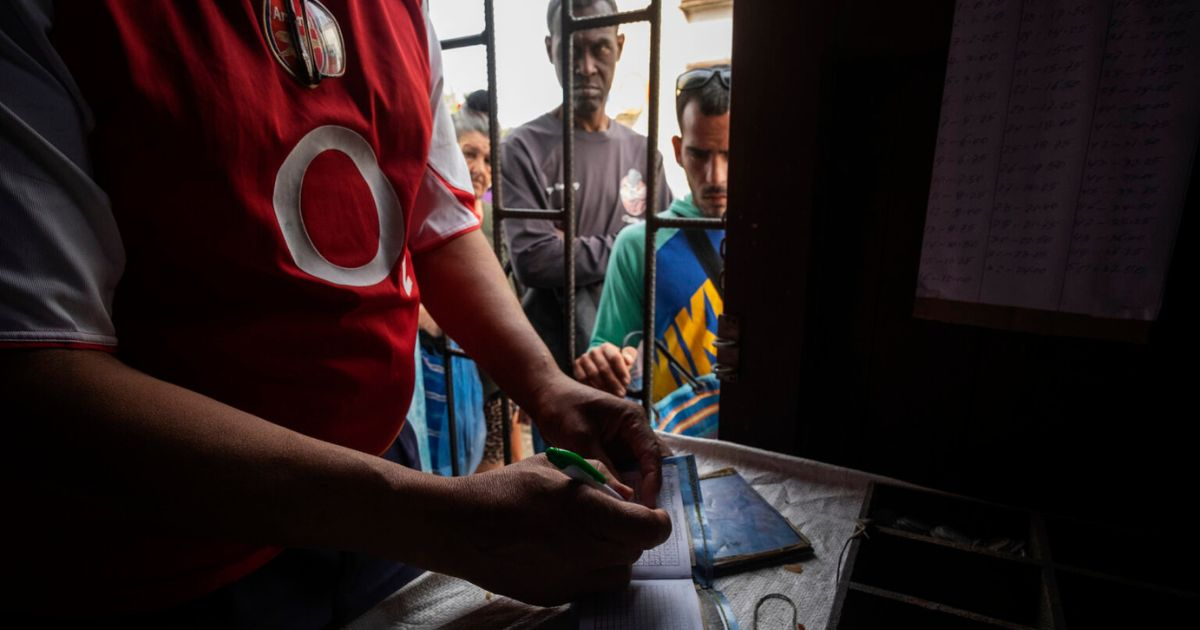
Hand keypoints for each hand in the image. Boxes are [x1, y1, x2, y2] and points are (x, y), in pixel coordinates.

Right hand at [431, 455, 670, 604]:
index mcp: (588, 512)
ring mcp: (571, 579)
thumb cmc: (509, 488)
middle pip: (636, 551)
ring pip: (618, 574)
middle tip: (614, 518)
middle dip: (632, 534)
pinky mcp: (556, 595)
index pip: (649, 529)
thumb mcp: (556, 465)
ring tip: (590, 535)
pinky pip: (591, 586)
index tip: (652, 513)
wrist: (463, 526)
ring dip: (615, 555)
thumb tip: (624, 492)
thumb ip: (597, 477)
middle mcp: (585, 551)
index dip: (657, 521)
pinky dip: (590, 570)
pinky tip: (565, 550)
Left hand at [529, 375, 670, 507]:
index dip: (653, 480)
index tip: (648, 505)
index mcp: (633, 420)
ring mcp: (625, 443)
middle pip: (652, 463)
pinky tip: (617, 506)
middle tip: (647, 515)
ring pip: (639, 471)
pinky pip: (623, 473)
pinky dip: (622, 488)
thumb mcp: (580, 438)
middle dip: (651, 488)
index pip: (652, 453)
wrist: (545, 398)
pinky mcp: (613, 453)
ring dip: (637, 490)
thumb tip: (622, 497)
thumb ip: (602, 466)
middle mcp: (635, 432)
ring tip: (634, 515)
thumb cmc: (563, 409)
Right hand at [573, 343, 637, 396]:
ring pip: (593, 374)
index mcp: (606, 347)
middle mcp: (594, 351)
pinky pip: (583, 378)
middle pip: (604, 368)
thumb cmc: (613, 363)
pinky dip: (591, 387)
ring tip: (612, 396)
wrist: (596, 360)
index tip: (627, 382)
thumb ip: (628, 358)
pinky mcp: (576, 366)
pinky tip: (599, 394)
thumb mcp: (622, 358)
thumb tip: (628, 361)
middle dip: (614, 383)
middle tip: (621, 393)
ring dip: (603, 387)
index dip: (621, 371)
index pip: (615, 358)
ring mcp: (584, 358)